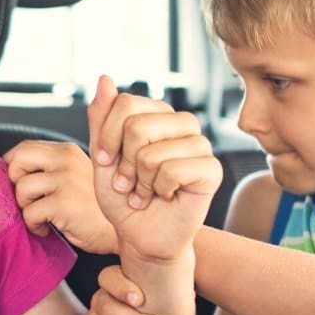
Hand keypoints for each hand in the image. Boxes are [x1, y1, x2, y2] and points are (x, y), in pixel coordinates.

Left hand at [4, 139, 116, 253]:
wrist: (125, 227)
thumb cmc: (98, 207)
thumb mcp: (78, 175)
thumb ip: (53, 167)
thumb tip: (13, 167)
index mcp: (67, 151)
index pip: (25, 147)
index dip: (14, 165)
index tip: (18, 181)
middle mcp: (66, 161)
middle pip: (17, 161)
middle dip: (14, 182)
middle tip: (28, 198)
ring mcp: (66, 181)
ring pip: (21, 189)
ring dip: (25, 207)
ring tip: (41, 216)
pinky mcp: (64, 204)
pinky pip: (29, 213)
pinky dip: (33, 225)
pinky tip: (47, 228)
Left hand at [87, 76, 220, 263]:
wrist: (141, 235)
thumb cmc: (123, 197)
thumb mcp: (103, 156)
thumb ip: (102, 119)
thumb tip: (105, 78)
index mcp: (157, 114)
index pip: (125, 102)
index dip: (107, 136)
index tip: (104, 161)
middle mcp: (182, 124)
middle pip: (136, 125)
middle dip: (123, 163)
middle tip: (128, 183)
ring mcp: (199, 144)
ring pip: (152, 152)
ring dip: (140, 181)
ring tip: (145, 192)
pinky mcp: (212, 169)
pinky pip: (172, 170)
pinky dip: (159, 190)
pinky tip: (165, 197)